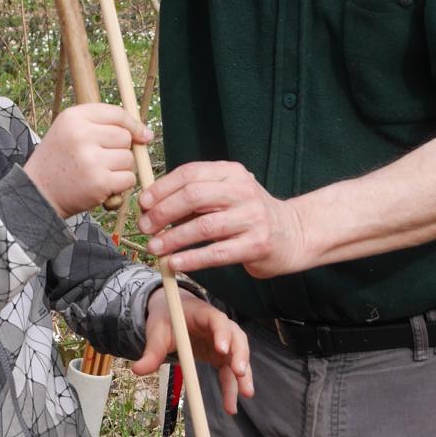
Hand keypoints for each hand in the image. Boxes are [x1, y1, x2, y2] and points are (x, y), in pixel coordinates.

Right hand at [25, 104, 150, 217]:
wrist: (37, 193)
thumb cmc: (59, 161)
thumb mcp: (70, 131)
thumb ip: (102, 125)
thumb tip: (145, 133)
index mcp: (73, 117)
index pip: (116, 113)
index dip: (133, 125)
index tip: (142, 135)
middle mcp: (81, 135)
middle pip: (125, 137)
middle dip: (121, 149)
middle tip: (101, 160)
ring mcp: (91, 159)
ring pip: (128, 158)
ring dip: (120, 168)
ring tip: (98, 172)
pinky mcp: (99, 182)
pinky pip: (128, 178)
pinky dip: (120, 184)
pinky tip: (102, 185)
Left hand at [132, 290, 254, 414]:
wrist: (173, 317)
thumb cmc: (166, 321)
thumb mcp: (157, 333)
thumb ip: (151, 351)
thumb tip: (137, 370)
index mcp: (203, 314)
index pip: (217, 320)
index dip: (222, 333)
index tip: (221, 349)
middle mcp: (219, 327)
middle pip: (236, 338)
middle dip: (239, 355)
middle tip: (238, 373)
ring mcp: (224, 342)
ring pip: (238, 357)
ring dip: (242, 375)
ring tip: (245, 393)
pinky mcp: (223, 356)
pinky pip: (230, 371)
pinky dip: (232, 387)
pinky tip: (232, 405)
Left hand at [139, 161, 307, 278]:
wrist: (292, 234)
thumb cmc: (249, 215)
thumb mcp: (226, 194)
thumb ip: (195, 196)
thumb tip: (150, 206)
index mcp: (232, 173)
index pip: (190, 173)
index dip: (162, 188)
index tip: (143, 203)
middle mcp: (243, 191)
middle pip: (194, 196)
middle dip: (163, 213)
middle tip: (144, 227)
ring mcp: (252, 218)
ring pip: (203, 227)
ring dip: (173, 238)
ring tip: (154, 247)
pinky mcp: (256, 245)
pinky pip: (217, 253)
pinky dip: (191, 259)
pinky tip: (174, 263)